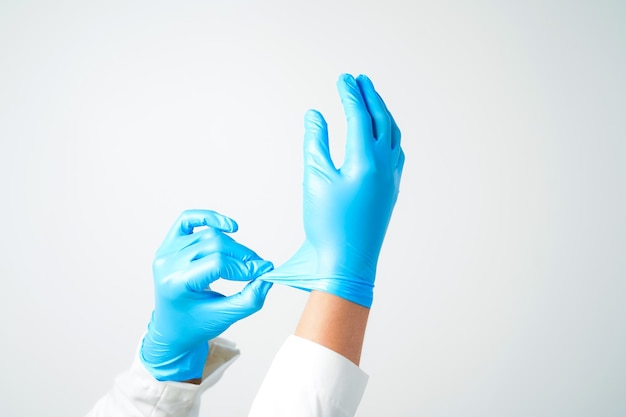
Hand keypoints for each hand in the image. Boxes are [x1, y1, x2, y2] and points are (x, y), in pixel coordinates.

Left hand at [140, 209, 273, 380]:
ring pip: (208, 234)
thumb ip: (249, 299)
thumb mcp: (224, 318)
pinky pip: (188, 219)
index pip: (217, 264)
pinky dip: (209, 218)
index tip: (263, 272)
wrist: (173, 328)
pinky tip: (229, 227)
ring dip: (231, 244)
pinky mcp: (169, 243)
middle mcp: (167, 264)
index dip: (244, 266)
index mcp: (176, 284)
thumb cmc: (195, 324)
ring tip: (243, 260)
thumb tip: (267, 276)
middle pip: (214, 244)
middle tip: (258, 266)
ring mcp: (166, 251)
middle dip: (242, 255)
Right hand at [262, 74, 404, 306]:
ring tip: (372, 99)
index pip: (359, 116)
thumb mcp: (314, 179)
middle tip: (359, 79)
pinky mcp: (392, 190)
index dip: (349, 94)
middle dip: (370, 96)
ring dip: (383, 113)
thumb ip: (315, 142)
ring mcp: (392, 178)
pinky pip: (397, 152)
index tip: (343, 78)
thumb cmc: (327, 224)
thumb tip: (315, 114)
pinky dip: (390, 134)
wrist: (348, 262)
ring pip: (393, 134)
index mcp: (365, 160)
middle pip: (382, 119)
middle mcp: (385, 165)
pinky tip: (383, 134)